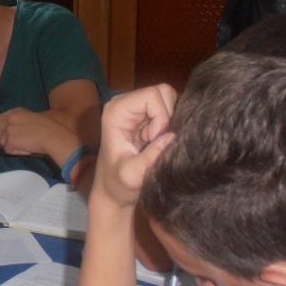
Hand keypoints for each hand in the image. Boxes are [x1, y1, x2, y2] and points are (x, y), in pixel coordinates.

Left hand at [0, 108, 77, 157]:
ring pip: (2, 142)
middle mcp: (9, 118)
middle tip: (17, 142)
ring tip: (25, 144)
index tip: (8, 136)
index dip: (0, 130)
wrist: (53, 137)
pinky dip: (16, 152)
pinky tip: (26, 148)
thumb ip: (19, 121)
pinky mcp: (9, 141)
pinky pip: (8, 150)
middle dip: (3, 138)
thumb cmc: (48, 129)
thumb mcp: (32, 118)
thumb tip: (11, 129)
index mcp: (15, 111)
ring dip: (11, 146)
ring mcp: (8, 129)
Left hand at [92, 85, 176, 209]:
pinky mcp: (146, 116)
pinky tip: (159, 142)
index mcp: (116, 111)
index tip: (153, 140)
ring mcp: (136, 109)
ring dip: (170, 122)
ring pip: (169, 99)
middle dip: (168, 117)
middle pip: (162, 92)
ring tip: (157, 143)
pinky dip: (171, 125)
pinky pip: (170, 110)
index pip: (152, 95)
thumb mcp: (131, 176)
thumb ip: (149, 157)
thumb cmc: (117, 185)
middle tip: (158, 141)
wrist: (113, 193)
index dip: (160, 117)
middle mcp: (125, 103)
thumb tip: (172, 137)